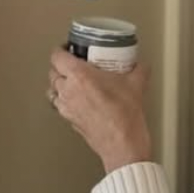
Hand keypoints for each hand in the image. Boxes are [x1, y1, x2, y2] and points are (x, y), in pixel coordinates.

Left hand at [47, 49, 153, 174]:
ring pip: (53, 91)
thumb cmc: (124, 116)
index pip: (57, 56)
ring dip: (60, 84)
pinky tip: (79, 100)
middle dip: (60, 66)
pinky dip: (65, 101)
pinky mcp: (70, 121)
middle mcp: (68, 91)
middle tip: (74, 63)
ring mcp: (67, 108)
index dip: (61, 50)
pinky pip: (60, 106)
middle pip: (52, 73)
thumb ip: (139, 69)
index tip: (69, 48)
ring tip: (72, 81)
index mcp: (79, 76)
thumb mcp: (136, 84)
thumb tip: (141, 65)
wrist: (122, 144)